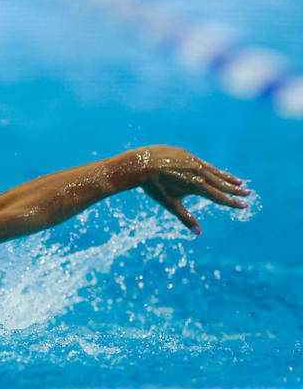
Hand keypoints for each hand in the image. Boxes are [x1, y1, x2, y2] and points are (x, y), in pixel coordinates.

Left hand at [131, 145, 249, 234]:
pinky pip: (203, 163)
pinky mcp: (186, 154)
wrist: (140, 164)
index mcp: (196, 186)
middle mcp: (198, 173)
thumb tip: (198, 233)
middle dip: (235, 189)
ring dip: (227, 178)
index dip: (232, 202)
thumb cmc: (154, 187)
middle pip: (221, 183)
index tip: (244, 205)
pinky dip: (212, 169)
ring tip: (239, 182)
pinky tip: (218, 172)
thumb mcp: (169, 204)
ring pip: (214, 171)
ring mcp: (193, 162)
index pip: (219, 197)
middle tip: (249, 193)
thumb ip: (185, 218)